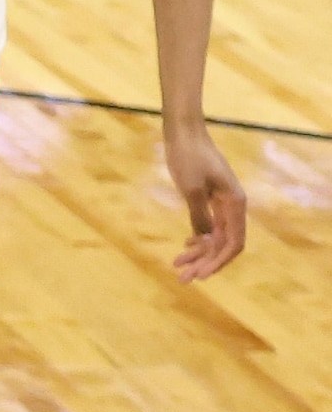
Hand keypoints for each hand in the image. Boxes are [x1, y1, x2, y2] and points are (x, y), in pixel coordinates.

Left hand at [165, 116, 249, 278]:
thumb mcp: (191, 188)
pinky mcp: (210, 198)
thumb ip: (199, 215)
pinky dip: (198, 237)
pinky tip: (186, 244)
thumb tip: (203, 240)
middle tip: (183, 279)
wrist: (183, 132)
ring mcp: (222, 202)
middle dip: (205, 262)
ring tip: (177, 266)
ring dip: (198, 253)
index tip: (201, 276)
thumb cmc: (188, 157)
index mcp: (235, 204)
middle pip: (223, 244)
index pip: (233, 243)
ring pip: (214, 236)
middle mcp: (233, 206)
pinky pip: (209, 225)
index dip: (219, 262)